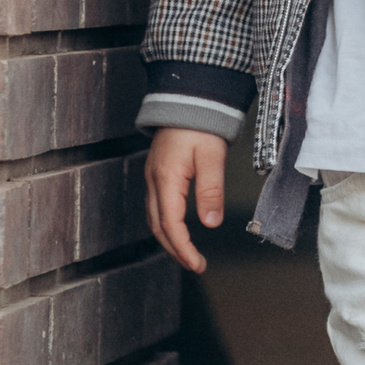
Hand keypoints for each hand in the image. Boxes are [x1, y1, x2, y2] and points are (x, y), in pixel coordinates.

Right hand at [145, 126, 225, 272]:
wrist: (188, 99)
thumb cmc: (200, 124)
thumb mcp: (212, 156)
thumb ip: (211, 190)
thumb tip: (211, 223)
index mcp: (166, 179)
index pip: (170, 225)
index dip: (183, 248)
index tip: (197, 264)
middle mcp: (154, 181)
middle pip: (158, 227)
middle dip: (176, 250)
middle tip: (196, 264)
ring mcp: (153, 178)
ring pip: (155, 218)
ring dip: (169, 240)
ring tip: (188, 254)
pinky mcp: (157, 174)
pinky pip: (157, 207)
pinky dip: (165, 225)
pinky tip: (177, 230)